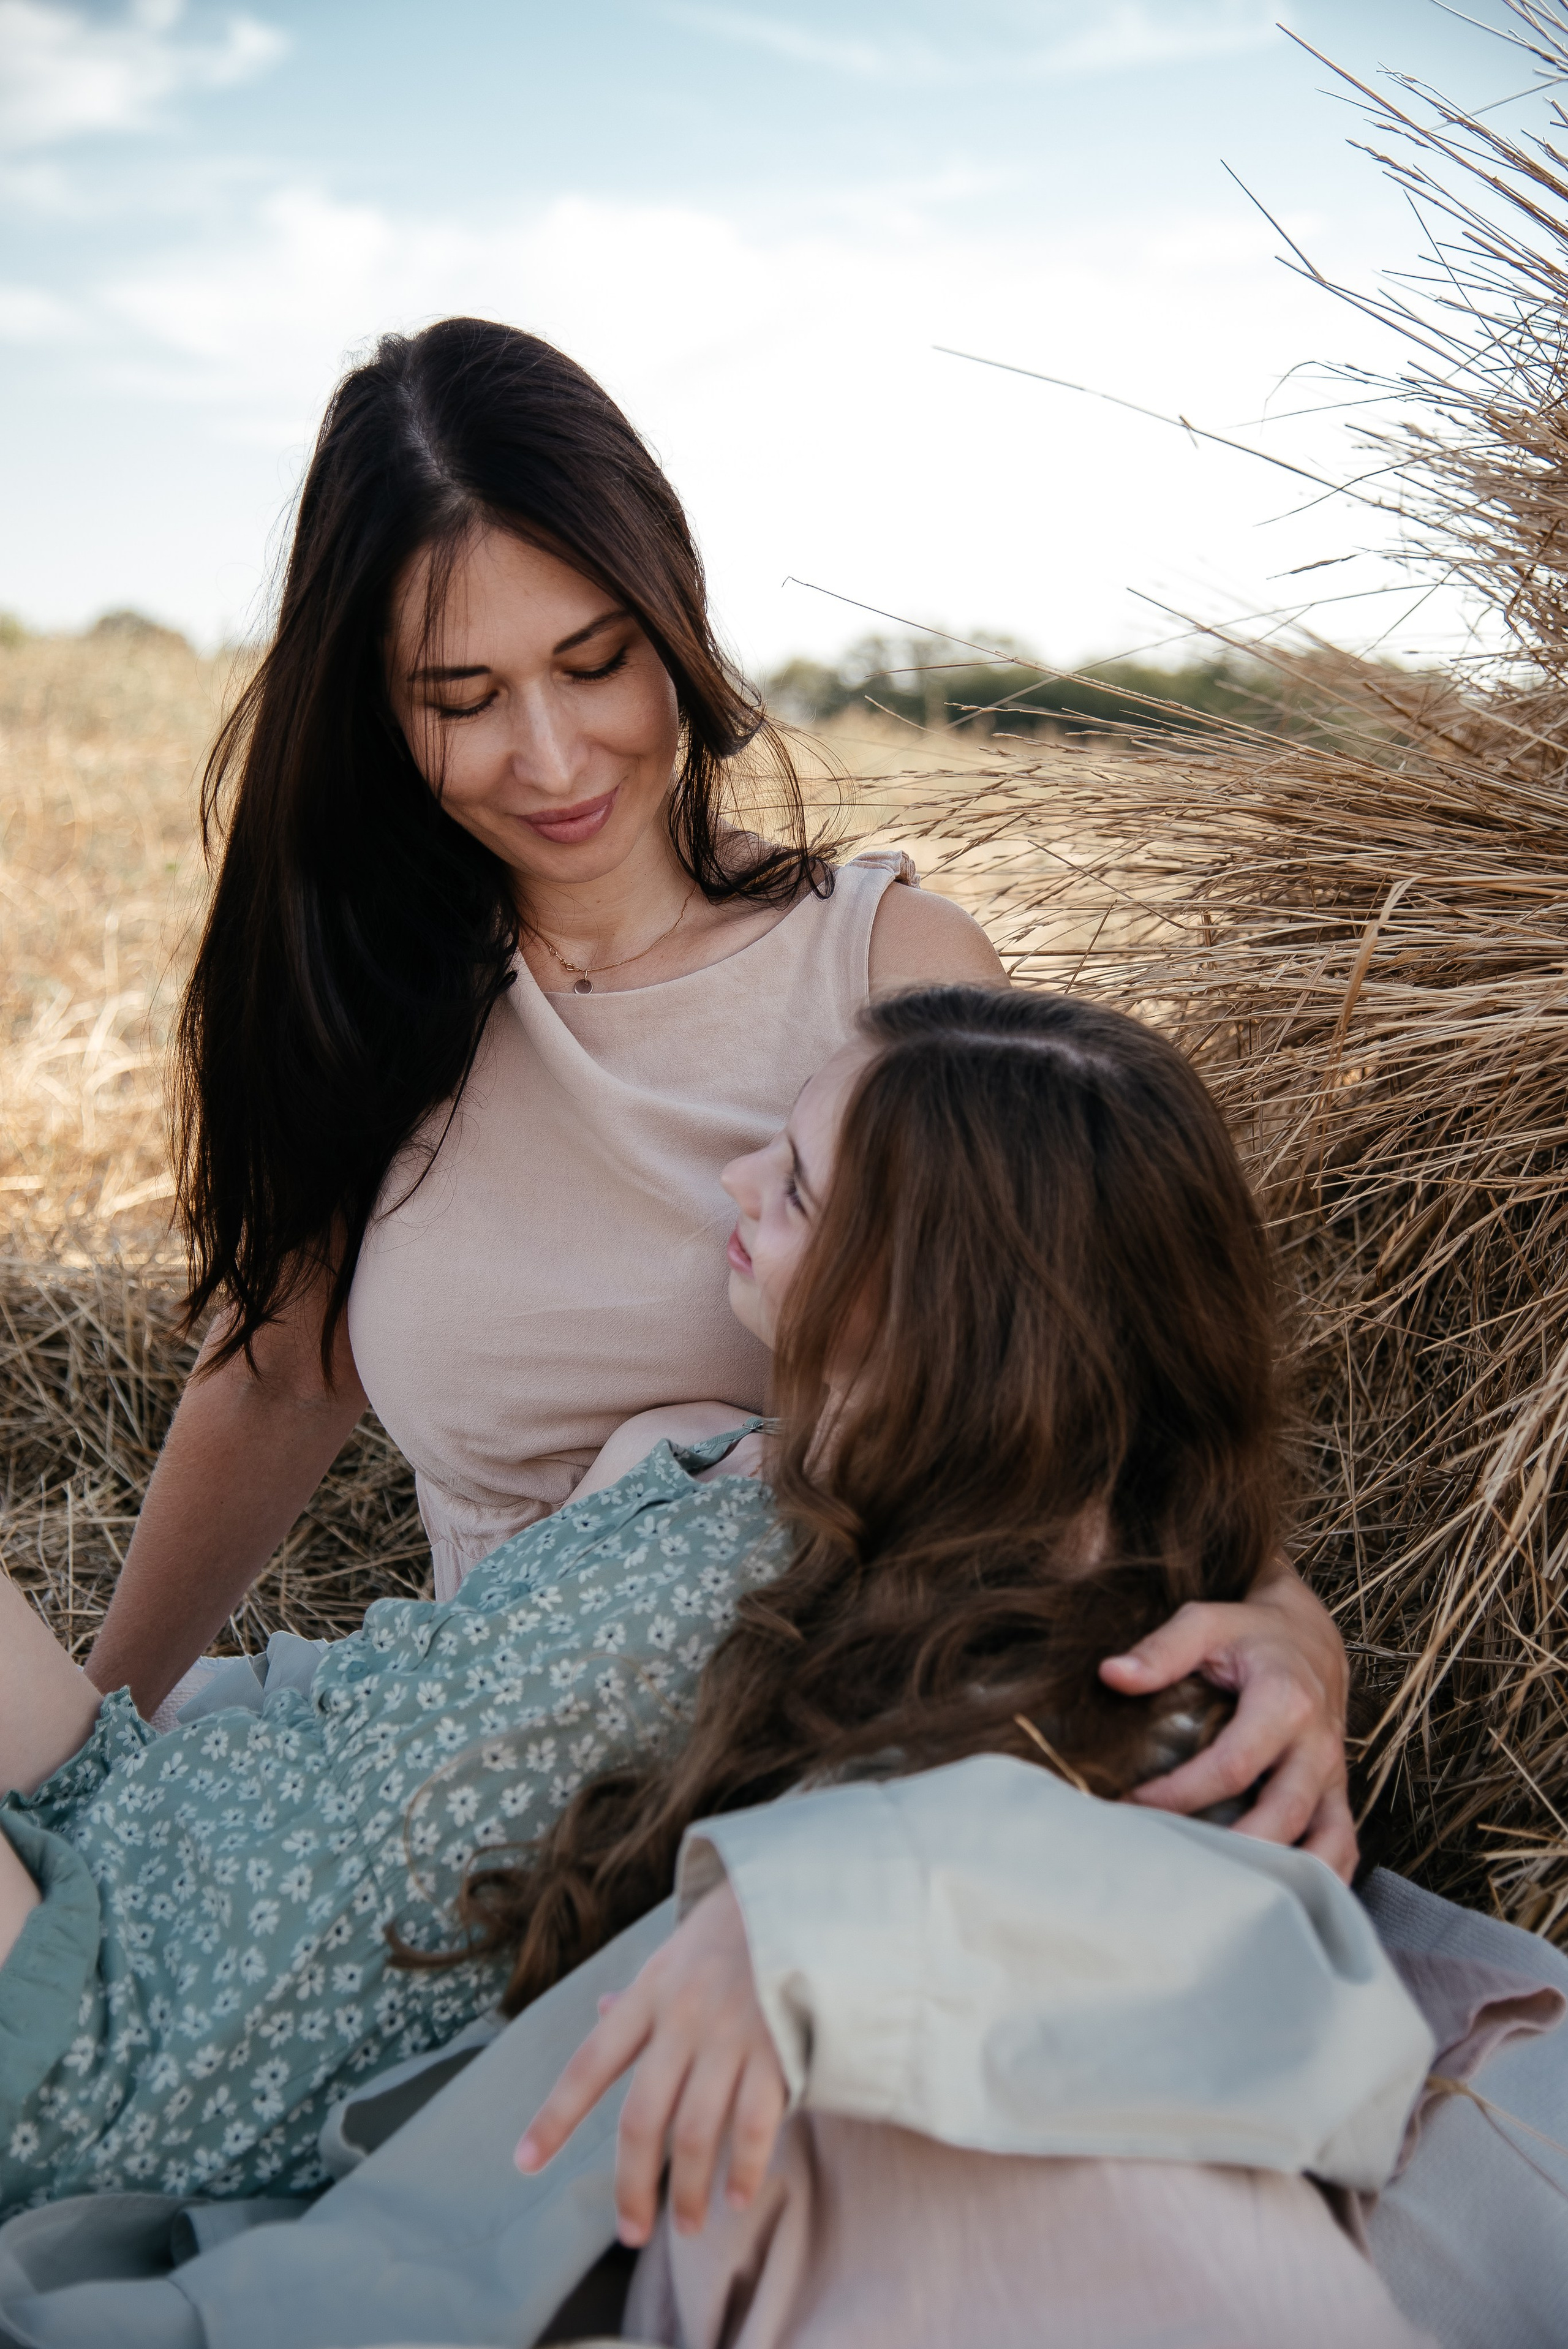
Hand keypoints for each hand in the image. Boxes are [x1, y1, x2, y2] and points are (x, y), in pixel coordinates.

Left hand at [515, 1882, 787, 2246]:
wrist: (800, 1890)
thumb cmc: (731, 1930)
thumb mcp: (673, 1953)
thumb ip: (639, 1996)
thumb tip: (601, 2015)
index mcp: (649, 1995)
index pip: (589, 2064)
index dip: (555, 2118)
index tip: (523, 2163)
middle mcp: (682, 2019)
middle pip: (641, 2119)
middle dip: (631, 2186)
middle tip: (631, 2232)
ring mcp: (731, 2036)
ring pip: (694, 2133)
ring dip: (686, 2192)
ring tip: (687, 2227)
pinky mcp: (779, 2048)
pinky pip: (755, 2124)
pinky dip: (744, 2169)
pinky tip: (737, 2196)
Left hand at [1099, 1563, 1356, 1880]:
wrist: (1309, 1637)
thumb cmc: (1250, 1634)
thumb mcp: (1206, 1622)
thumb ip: (1162, 1649)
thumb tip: (1112, 1675)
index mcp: (1285, 1702)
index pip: (1232, 1765)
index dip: (1180, 1793)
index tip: (1133, 1806)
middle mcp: (1317, 1746)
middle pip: (1281, 1816)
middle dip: (1230, 1851)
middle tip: (1176, 1868)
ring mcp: (1333, 1776)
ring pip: (1327, 1844)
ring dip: (1286, 1878)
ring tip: (1230, 1902)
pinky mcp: (1337, 1795)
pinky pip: (1344, 1847)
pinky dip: (1323, 1880)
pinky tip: (1283, 1903)